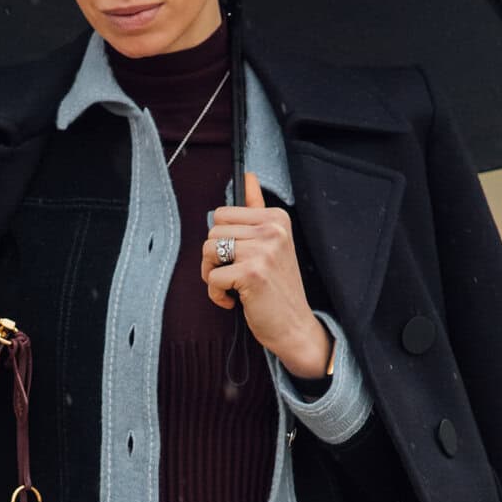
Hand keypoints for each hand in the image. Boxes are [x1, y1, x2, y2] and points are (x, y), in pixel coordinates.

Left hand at [202, 172, 331, 378]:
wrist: (294, 326)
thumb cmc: (278, 288)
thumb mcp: (272, 243)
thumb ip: (256, 210)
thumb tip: (248, 176)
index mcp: (277, 217)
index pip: (222, 213)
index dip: (222, 239)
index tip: (238, 257)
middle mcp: (272, 229)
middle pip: (212, 231)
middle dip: (214, 257)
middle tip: (233, 275)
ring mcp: (264, 250)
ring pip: (208, 251)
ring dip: (212, 275)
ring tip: (233, 287)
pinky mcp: (252, 273)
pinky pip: (212, 277)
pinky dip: (216, 295)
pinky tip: (235, 302)